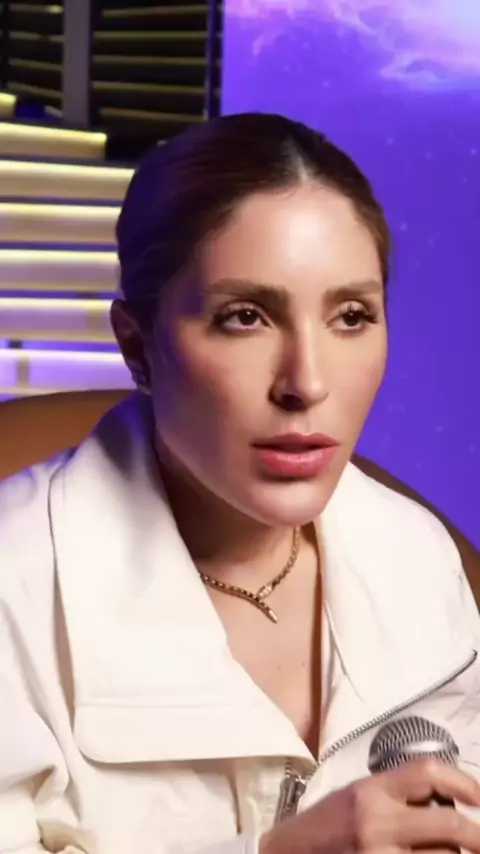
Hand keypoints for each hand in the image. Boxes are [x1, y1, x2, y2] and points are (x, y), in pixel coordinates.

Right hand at [260, 758, 479, 853]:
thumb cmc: (326, 826)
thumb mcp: (358, 795)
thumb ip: (398, 795)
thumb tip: (450, 800)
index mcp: (372, 792)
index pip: (428, 772)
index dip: (464, 781)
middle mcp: (377, 823)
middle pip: (448, 824)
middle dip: (478, 835)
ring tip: (452, 850)